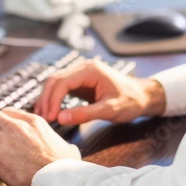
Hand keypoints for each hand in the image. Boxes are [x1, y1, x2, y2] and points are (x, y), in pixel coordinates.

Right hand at [34, 60, 166, 125]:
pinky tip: (52, 111)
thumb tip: (61, 118)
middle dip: (47, 99)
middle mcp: (83, 67)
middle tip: (43, 118)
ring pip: (56, 83)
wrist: (143, 96)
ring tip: (44, 116)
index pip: (62, 82)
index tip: (50, 117)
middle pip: (55, 80)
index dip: (53, 100)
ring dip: (48, 98)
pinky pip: (63, 87)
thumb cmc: (130, 102)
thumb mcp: (109, 110)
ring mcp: (81, 73)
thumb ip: (85, 114)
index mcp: (90, 70)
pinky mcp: (81, 81)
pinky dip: (55, 98)